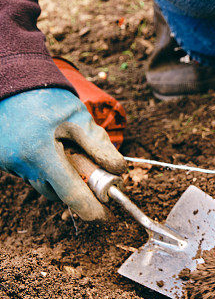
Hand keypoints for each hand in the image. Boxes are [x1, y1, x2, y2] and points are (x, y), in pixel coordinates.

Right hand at [0, 88, 126, 220]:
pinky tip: (48, 146)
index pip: (71, 193)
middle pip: (57, 193)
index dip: (90, 209)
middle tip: (91, 173)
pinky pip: (30, 174)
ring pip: (43, 184)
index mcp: (41, 152)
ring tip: (66, 151)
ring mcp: (9, 164)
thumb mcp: (78, 116)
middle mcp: (22, 163)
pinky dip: (44, 168)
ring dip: (59, 177)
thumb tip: (118, 170)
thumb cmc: (45, 96)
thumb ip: (99, 145)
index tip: (105, 217)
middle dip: (76, 189)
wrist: (10, 81)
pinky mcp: (4, 161)